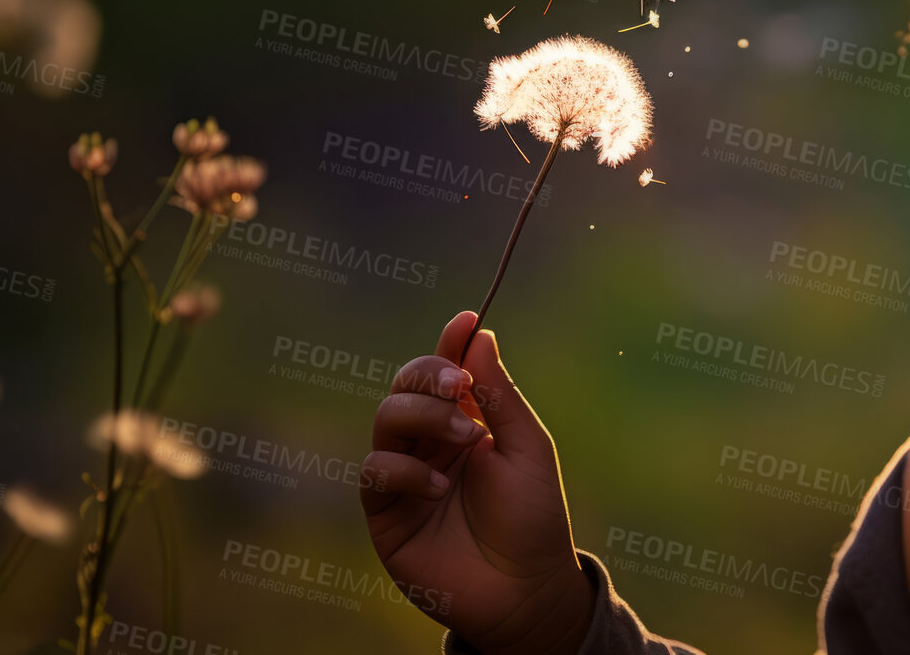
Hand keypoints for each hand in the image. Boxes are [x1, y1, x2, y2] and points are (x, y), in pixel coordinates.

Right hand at [362, 311, 593, 653]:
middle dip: (430, 374)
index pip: (448, 371)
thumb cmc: (534, 518)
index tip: (468, 319)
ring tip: (465, 438)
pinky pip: (375, 471)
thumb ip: (500, 394)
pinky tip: (439, 486)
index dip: (451, 344)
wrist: (525, 589)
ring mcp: (406, 475)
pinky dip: (405, 469)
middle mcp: (431, 443)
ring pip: (386, 418)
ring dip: (423, 417)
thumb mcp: (527, 447)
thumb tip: (480, 334)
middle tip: (460, 385)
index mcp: (468, 422)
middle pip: (407, 385)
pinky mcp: (385, 513)